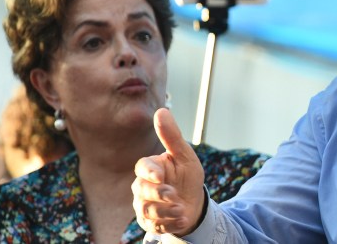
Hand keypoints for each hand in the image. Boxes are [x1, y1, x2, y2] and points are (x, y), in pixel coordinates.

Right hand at [132, 108, 205, 235]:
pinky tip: (182, 219)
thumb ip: (172, 136)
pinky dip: (170, 224)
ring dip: (166, 212)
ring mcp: (143, 205)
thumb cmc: (188, 177)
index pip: (142, 167)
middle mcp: (143, 186)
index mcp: (151, 167)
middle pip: (141, 190)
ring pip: (145, 209)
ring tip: (182, 210)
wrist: (195, 205)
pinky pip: (153, 225)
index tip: (160, 177)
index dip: (149, 172)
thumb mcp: (185, 156)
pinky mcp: (148, 222)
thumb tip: (161, 110)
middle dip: (159, 195)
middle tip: (175, 196)